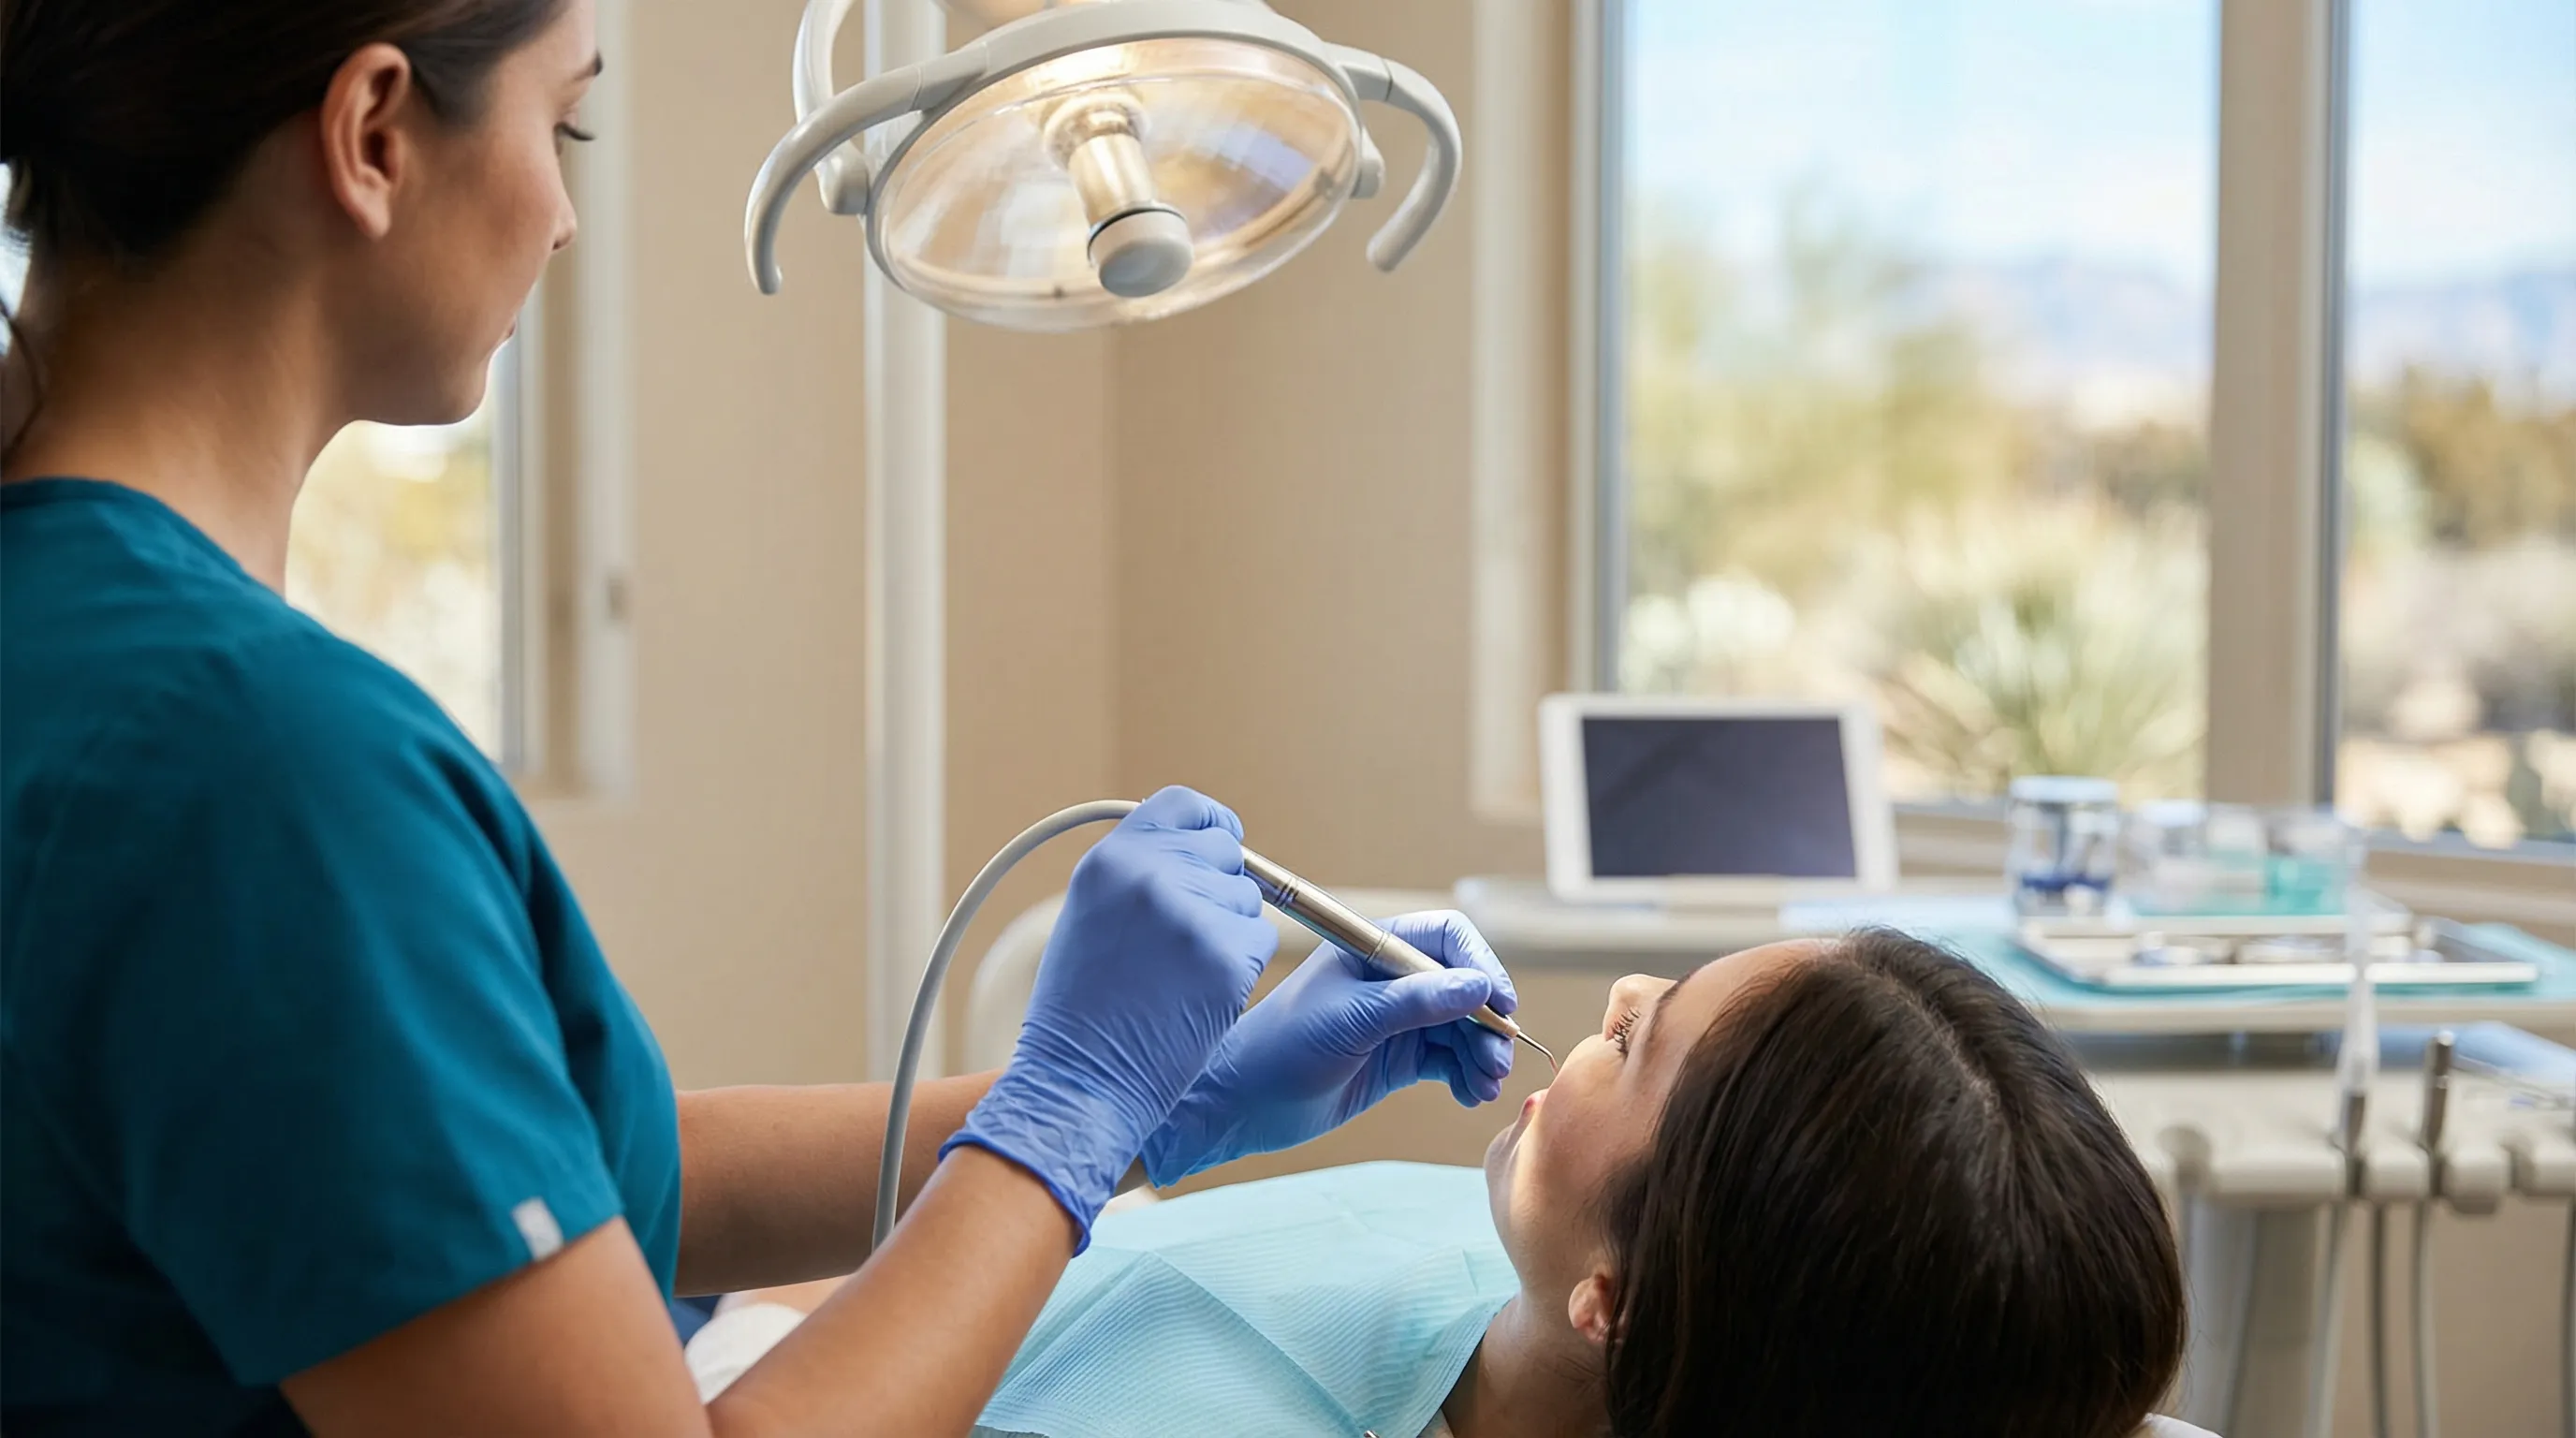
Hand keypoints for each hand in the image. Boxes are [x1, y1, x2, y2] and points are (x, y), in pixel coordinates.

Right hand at [943, 788, 1278, 1247]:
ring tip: (1181, 975)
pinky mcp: (1227, 958)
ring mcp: (1192, 915)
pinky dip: (1242, 968)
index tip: (1220, 844)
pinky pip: (1260, 942)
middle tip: (1185, 941)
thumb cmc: (1082, 1007)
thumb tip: (1205, 842)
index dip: (1210, 824)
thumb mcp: (1092, 914)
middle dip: (1220, 888)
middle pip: (1226, 852)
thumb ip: (1140, 870)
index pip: (1183, 803)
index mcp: (1111, 858)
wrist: (1079, 1081)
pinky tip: (1200, 996)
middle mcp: (1150, 875)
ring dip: (1230, 933)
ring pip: (1249, 901)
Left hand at [1140, 910, 1517, 1186]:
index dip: (1479, 965)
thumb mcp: (1352, 1021)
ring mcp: (1397, 1019)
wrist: (1243, 1103)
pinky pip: (1448, 1059)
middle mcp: (1391, 979)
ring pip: (1461, 1026)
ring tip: (1484, 1086)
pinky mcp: (1397, 1058)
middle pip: (1463, 986)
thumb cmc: (1283, 1047)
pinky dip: (1466, 1074)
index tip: (1499, 1004)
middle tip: (1496, 1061)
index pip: (1446, 938)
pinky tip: (1469, 1095)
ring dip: (1481, 1053)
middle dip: (1486, 1021)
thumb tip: (1479, 986)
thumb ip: (1416, 1002)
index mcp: (1374, 949)